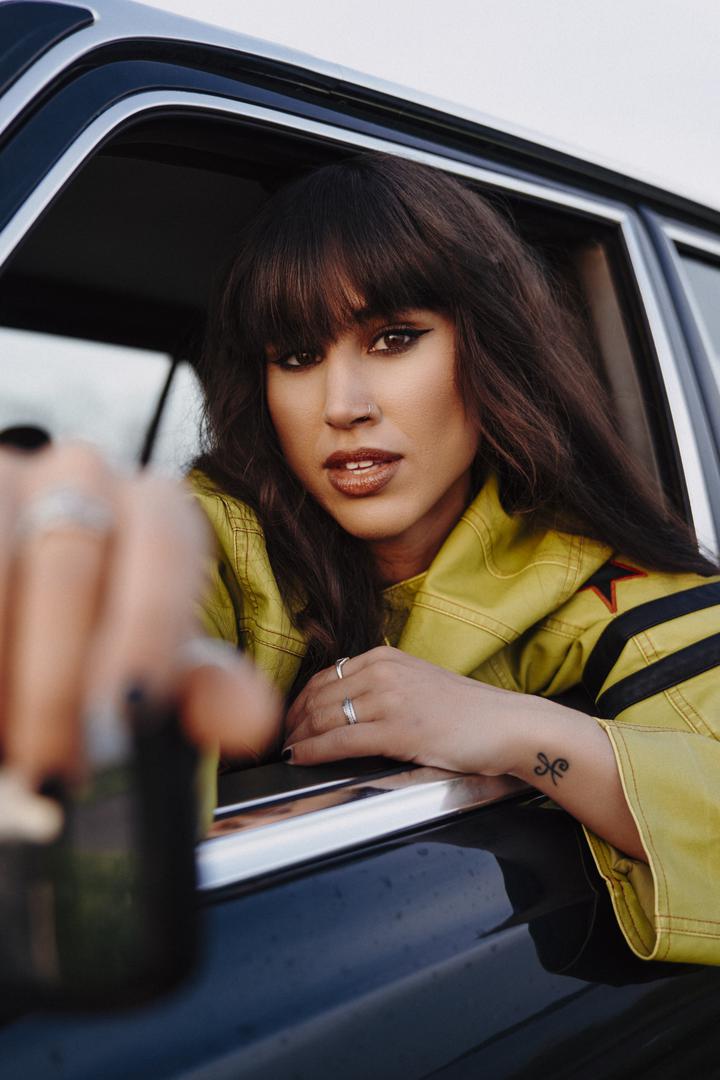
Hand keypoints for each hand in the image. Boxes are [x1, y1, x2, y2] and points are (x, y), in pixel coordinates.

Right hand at [0, 443, 280, 790]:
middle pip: (71, 561)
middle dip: (60, 679)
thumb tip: (248, 721)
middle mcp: (84, 473)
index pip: (164, 549)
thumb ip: (204, 688)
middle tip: (58, 766)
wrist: (27, 615)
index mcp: (155, 505)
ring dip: (5, 669)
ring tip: (14, 751)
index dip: (146, 632)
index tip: (131, 714)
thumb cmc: (98, 638)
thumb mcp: (155, 662)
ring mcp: (11, 476)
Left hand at [284, 645, 534, 773]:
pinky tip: (300, 758)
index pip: (325, 676)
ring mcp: (390, 699)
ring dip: (298, 737)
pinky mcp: (397, 730)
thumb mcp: (418, 681)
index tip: (290, 718)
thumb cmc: (468, 711)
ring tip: (288, 751)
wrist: (508, 725)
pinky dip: (312, 751)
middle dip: (293, 721)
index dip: (300, 700)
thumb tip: (343, 704)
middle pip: (318, 696)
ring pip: (323, 718)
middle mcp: (384, 672)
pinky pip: (339, 741)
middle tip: (282, 740)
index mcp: (387, 656)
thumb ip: (382, 685)